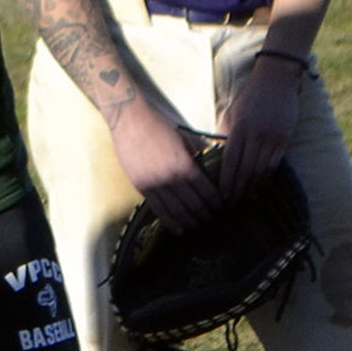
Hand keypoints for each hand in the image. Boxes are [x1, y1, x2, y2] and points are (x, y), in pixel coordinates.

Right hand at [112, 108, 219, 234]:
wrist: (130, 120)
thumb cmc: (158, 125)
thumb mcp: (184, 136)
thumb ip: (199, 151)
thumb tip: (213, 159)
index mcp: (184, 164)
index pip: (206, 191)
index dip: (215, 202)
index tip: (221, 207)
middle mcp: (171, 178)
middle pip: (194, 205)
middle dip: (206, 215)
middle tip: (214, 220)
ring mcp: (155, 184)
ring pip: (177, 212)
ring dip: (190, 222)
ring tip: (198, 226)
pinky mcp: (142, 187)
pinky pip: (158, 210)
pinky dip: (170, 222)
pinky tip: (179, 230)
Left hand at [217, 54, 301, 198]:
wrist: (277, 78)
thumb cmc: (252, 94)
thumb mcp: (235, 110)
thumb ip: (227, 131)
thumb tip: (219, 155)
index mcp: (240, 127)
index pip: (231, 160)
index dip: (226, 180)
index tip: (222, 194)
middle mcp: (256, 134)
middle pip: (246, 169)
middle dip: (238, 188)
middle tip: (232, 201)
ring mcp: (272, 137)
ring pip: (262, 169)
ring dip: (253, 186)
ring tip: (246, 197)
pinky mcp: (285, 138)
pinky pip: (275, 163)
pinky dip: (267, 176)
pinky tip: (261, 184)